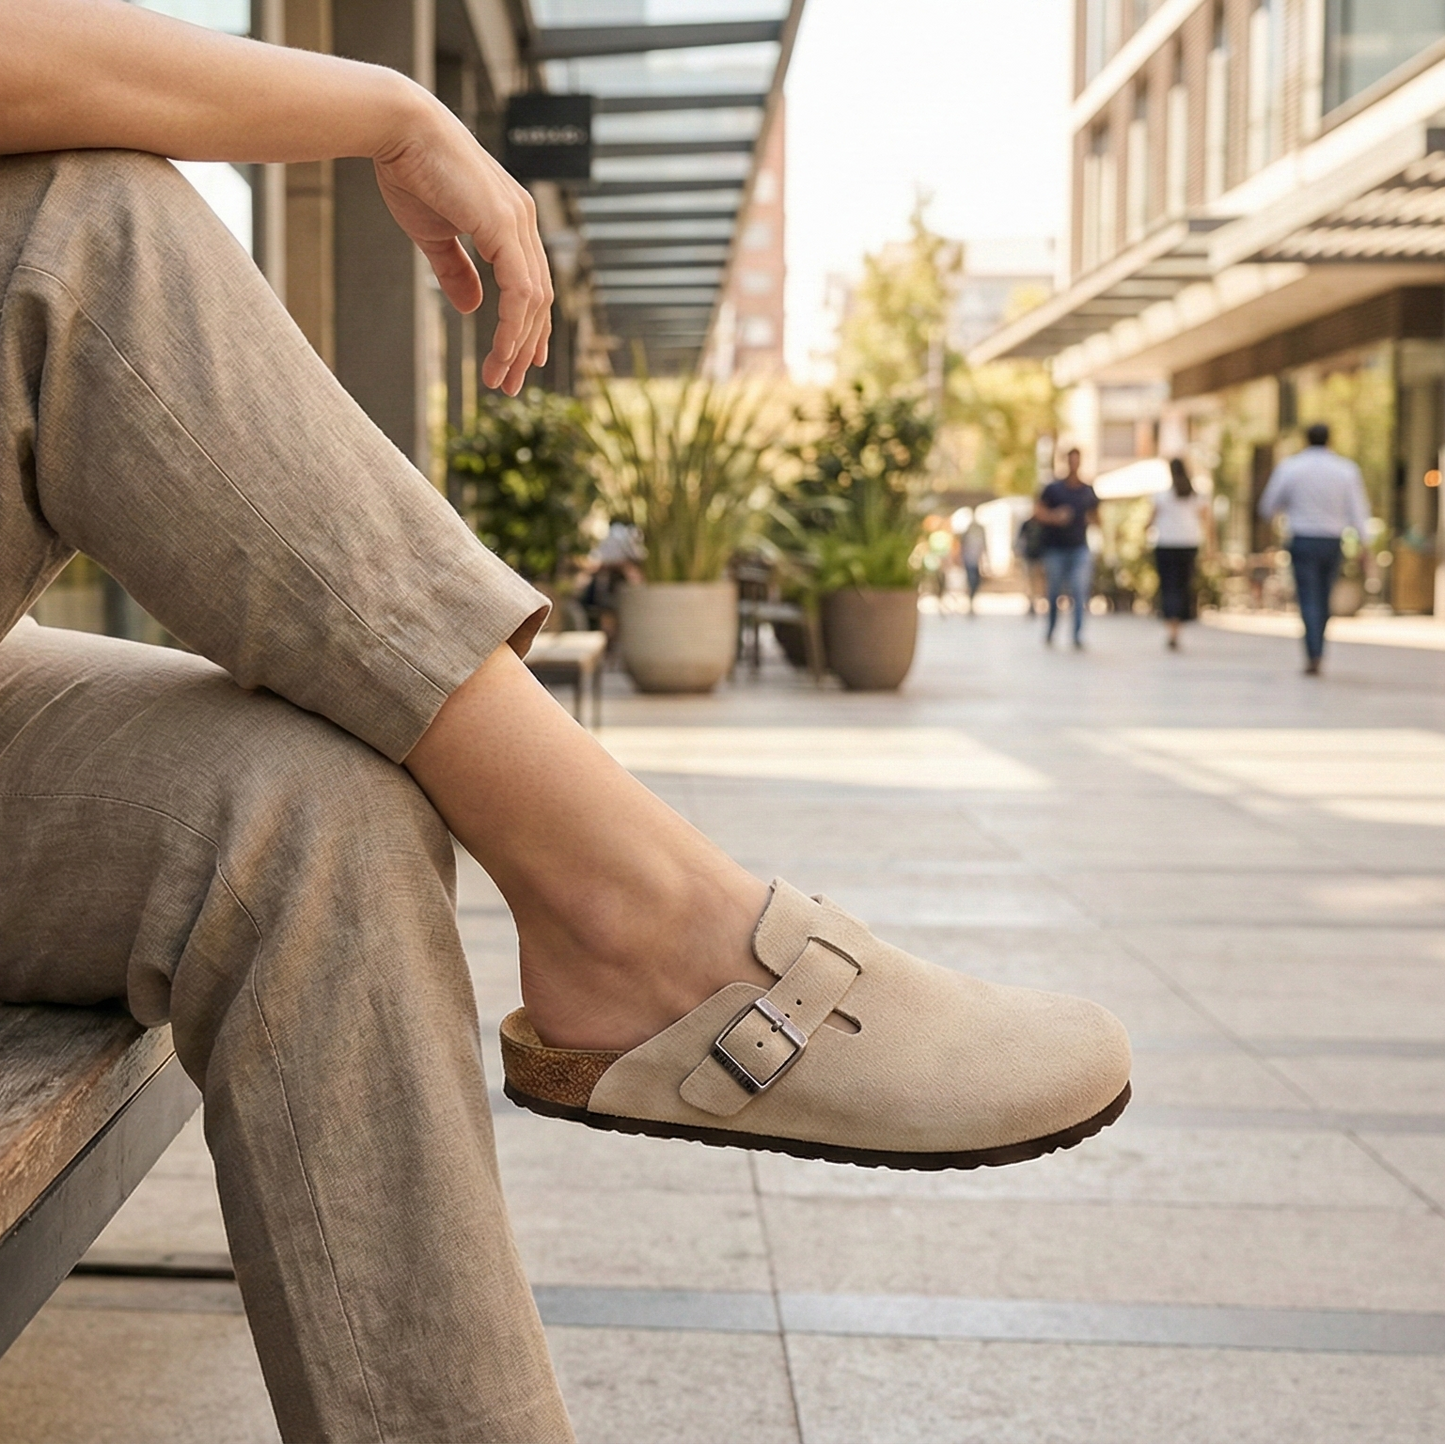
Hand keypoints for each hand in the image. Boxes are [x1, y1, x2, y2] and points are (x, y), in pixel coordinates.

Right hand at [373, 95, 553, 395]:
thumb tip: (472, 308)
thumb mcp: (434, 233)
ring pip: (534, 302)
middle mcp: (524, 221)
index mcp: (511, 221)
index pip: (531, 285)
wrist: (397, 129)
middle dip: (525, 347)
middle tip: (509, 383)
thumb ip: (456, 271)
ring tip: (501, 378)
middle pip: (540, 300)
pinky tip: (503, 352)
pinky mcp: (505, 226)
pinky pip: (521, 292)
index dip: (528, 327)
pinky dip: (514, 327)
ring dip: (518, 346)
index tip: (519, 361)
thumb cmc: (410, 171)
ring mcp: (519, 222)